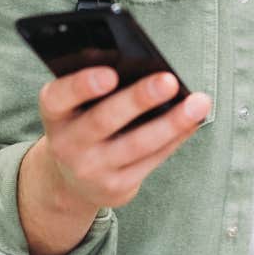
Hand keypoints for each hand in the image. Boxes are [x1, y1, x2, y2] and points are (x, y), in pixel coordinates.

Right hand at [32, 67, 210, 212]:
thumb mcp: (77, 105)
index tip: (111, 74)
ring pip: (137, 144)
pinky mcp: (116, 187)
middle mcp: (67, 144)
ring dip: (171, 122)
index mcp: (55, 113)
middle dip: (138, 99)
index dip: (82, 85)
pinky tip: (194, 120)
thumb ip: (100, 86)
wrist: (73, 178)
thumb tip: (149, 67)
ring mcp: (91, 170)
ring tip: (198, 103)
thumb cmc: (83, 122)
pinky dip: (176, 137)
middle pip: (104, 119)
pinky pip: (152, 159)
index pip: (59, 97)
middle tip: (169, 80)